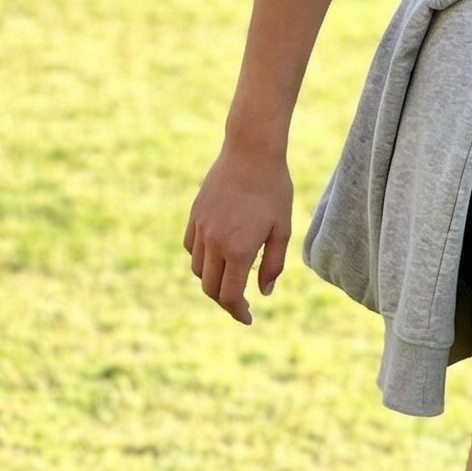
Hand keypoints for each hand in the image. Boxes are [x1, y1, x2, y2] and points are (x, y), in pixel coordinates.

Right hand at [184, 142, 293, 322]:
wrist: (251, 152)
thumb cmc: (274, 190)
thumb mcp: (282, 229)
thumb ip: (272, 265)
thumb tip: (263, 293)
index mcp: (238, 250)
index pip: (229, 296)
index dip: (238, 312)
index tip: (248, 318)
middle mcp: (214, 242)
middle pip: (210, 288)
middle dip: (225, 301)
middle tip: (240, 304)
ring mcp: (201, 228)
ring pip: (197, 269)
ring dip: (212, 280)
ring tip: (230, 278)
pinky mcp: (194, 215)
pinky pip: (189, 247)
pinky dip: (200, 259)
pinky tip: (216, 256)